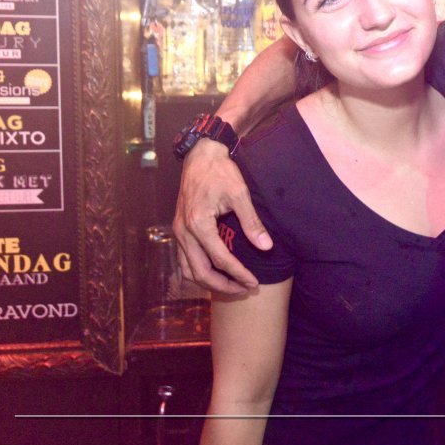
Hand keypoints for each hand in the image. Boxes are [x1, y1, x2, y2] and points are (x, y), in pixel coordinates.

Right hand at [173, 138, 272, 293]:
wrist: (200, 155)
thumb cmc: (220, 172)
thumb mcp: (240, 194)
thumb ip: (252, 222)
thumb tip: (266, 247)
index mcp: (199, 224)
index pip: (220, 259)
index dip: (238, 274)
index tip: (253, 282)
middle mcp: (184, 232)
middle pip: (199, 273)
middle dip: (223, 285)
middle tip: (245, 289)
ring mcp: (178, 232)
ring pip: (188, 270)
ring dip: (208, 282)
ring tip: (231, 285)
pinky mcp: (179, 230)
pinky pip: (184, 260)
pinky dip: (197, 272)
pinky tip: (214, 273)